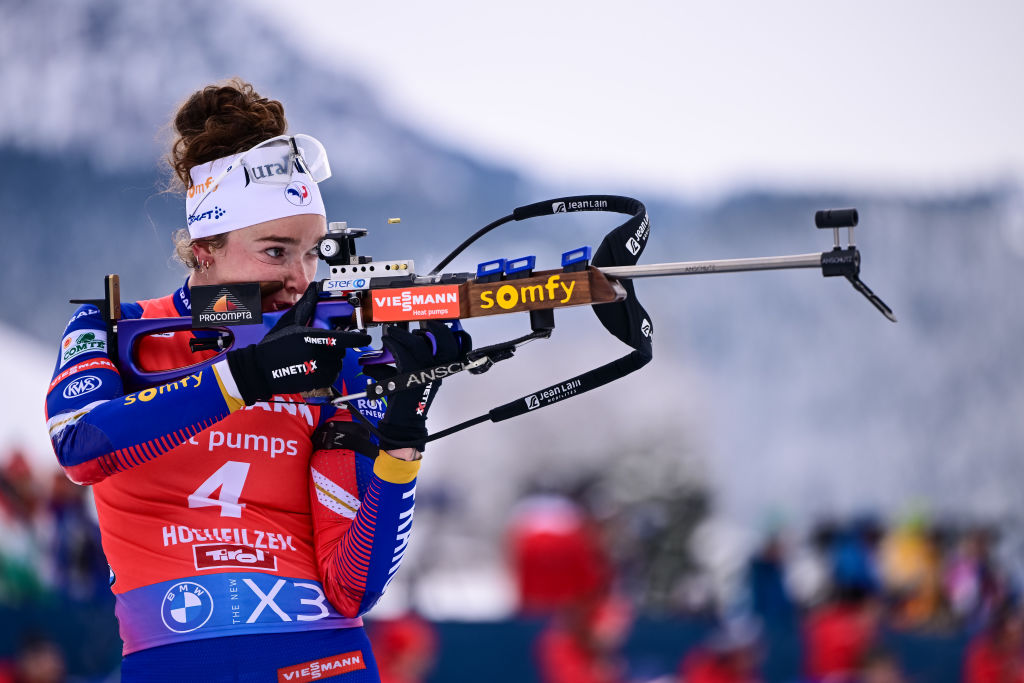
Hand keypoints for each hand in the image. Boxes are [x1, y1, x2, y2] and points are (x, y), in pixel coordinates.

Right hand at [225, 284, 370, 404]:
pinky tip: (314, 367)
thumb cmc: (274, 346)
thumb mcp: (289, 322)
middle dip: (335, 347)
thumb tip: (314, 288)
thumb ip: (306, 306)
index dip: (357, 338)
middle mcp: (315, 354)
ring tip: (315, 357)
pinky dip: (327, 372)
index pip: (341, 338)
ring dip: (331, 360)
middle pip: (339, 350)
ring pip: (336, 364)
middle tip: (321, 345)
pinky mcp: (315, 382)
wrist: (260, 370)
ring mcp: (316, 370)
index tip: (366, 337)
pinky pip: (331, 376)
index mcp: (310, 337)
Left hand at [372, 321, 469, 451]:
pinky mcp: (409, 376)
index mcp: (441, 372)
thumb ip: (417, 362)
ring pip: (417, 344)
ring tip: (392, 332)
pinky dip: (393, 345)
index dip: (446, 333)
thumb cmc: (409, 401)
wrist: (404, 421)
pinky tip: (387, 343)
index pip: (453, 348)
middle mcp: (436, 371)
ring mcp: (424, 373)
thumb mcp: (419, 378)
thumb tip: (405, 344)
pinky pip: (401, 353)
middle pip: (443, 343)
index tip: (435, 324)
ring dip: (402, 334)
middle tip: (418, 324)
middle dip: (432, 329)